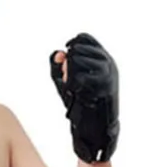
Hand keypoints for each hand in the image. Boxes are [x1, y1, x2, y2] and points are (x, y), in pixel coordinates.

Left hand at [49, 33, 119, 163]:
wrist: (98, 128)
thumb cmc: (84, 104)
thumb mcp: (70, 82)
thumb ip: (60, 66)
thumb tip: (58, 54)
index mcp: (104, 59)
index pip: (85, 38)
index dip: (72, 43)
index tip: (65, 55)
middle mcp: (108, 63)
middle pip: (77, 49)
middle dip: (68, 61)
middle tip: (67, 77)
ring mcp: (106, 74)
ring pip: (77, 60)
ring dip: (68, 72)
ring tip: (71, 86)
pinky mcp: (102, 87)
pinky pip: (78, 77)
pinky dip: (70, 83)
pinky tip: (73, 92)